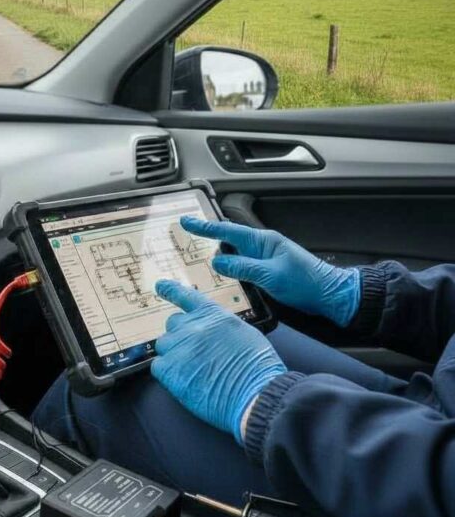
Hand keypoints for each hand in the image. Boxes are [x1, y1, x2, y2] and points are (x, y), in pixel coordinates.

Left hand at [152, 280, 286, 442]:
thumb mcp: (243, 332)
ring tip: (193, 371)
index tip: (160, 285)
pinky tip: (185, 382)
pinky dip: (168, 374)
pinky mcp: (169, 368)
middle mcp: (192, 326)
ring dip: (173, 355)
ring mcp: (178, 346)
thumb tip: (211, 333)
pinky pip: (159, 366)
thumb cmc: (256, 366)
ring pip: (164, 346)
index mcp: (212, 314)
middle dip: (180, 336)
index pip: (186, 296)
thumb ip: (220, 327)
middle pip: (173, 324)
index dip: (171, 290)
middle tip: (194, 354)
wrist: (254, 390)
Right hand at [180, 216, 360, 326]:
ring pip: (234, 254)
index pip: (228, 231)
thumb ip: (243, 267)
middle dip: (207, 238)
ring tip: (196, 259)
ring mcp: (265, 259)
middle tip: (185, 238)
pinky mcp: (267, 271)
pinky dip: (229, 268)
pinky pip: (242, 266)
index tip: (186, 222)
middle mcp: (262, 247)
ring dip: (217, 255)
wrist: (331, 294)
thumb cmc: (306, 282)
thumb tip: (217, 262)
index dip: (205, 227)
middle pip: (228, 240)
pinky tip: (221, 275)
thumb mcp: (271, 275)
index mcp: (263, 241)